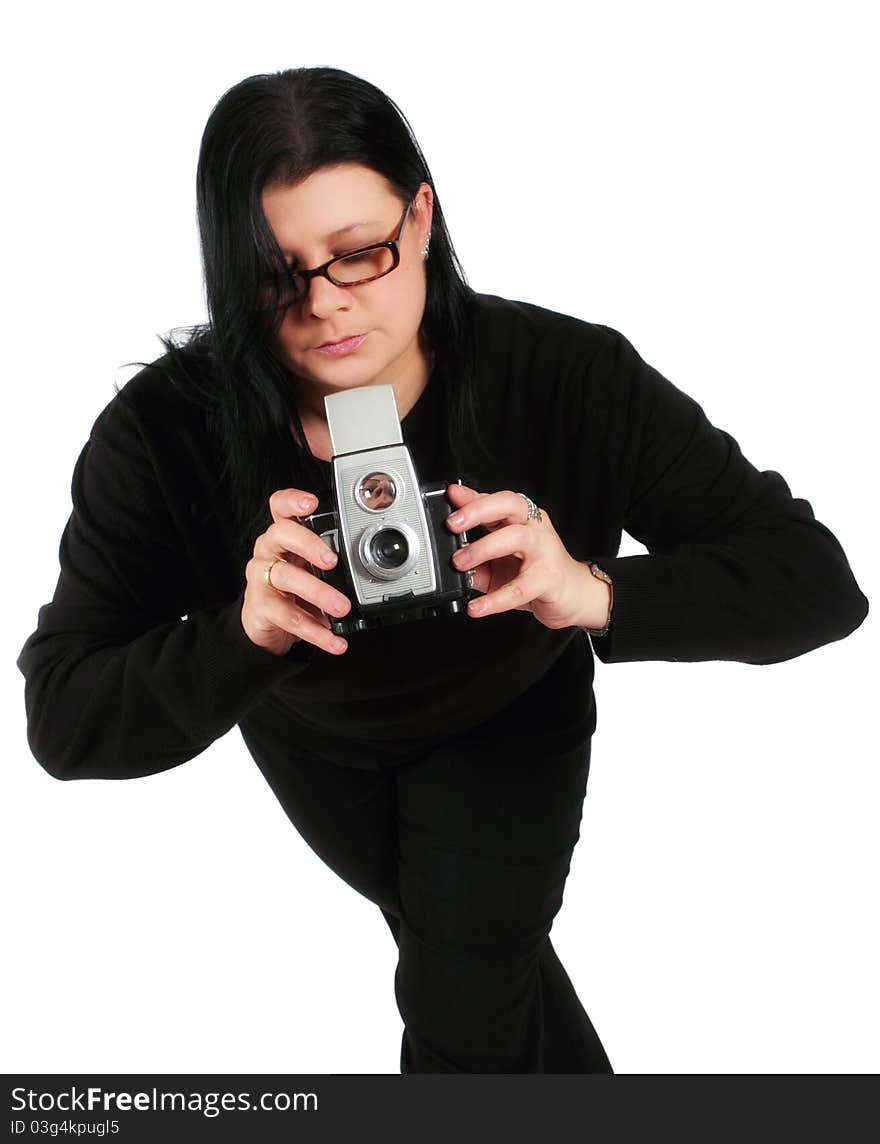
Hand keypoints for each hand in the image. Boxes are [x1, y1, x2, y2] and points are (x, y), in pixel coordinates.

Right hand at [242, 488, 351, 656]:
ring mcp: (261, 578)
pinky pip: (289, 618)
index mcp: (283, 536)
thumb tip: (370, 565)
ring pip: (286, 577)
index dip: (292, 501)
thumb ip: (332, 558)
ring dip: (319, 593)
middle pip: (280, 534)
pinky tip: (334, 639)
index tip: (311, 503)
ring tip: (342, 607)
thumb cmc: (293, 587)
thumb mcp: (311, 566)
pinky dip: (316, 632)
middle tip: (332, 560)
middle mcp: (269, 551)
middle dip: (308, 544)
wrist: (265, 622)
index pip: (279, 507)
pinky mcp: (261, 607)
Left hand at [445, 484, 610, 630]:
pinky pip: (520, 588)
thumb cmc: (538, 574)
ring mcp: (545, 550)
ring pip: (515, 538)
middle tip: (452, 525)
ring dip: (483, 548)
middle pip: (509, 505)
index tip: (451, 496)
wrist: (577, 596)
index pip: (496, 500)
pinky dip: (496, 599)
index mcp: (522, 519)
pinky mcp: (549, 578)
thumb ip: (475, 559)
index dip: (472, 497)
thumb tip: (447, 562)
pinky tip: (477, 607)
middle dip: (478, 510)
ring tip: (460, 563)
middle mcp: (535, 528)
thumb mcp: (499, 564)